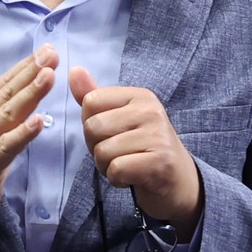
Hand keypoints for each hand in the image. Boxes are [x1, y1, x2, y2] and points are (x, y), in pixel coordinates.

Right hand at [0, 44, 56, 234]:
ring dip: (29, 94)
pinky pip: (6, 147)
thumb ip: (4, 117)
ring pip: (7, 114)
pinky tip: (38, 122)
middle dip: (30, 72)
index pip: (4, 84)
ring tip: (49, 77)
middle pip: (7, 93)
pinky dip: (22, 133)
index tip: (45, 50)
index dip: (25, 66)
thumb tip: (29, 98)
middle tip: (51, 54)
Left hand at [69, 67, 203, 228]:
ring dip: (106, 166)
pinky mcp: (159, 163)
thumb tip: (74, 70)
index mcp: (140, 96)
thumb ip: (93, 96)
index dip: (91, 124)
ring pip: (102, 151)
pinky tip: (132, 177)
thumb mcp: (118, 118)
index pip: (89, 102)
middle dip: (96, 147)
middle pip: (92, 127)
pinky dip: (117, 179)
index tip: (112, 134)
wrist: (178, 181)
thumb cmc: (141, 148)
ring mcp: (157, 136)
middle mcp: (151, 111)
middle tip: (120, 153)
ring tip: (127, 165)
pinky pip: (116, 170)